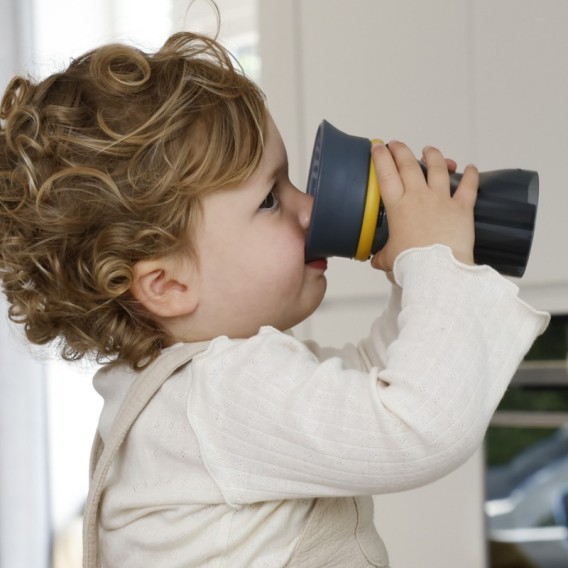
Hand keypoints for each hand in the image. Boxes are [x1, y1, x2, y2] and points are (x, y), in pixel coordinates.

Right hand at [370, 141, 478, 271]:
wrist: (436, 270)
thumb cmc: (412, 264)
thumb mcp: (389, 259)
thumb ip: (382, 256)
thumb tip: (377, 260)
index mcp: (397, 206)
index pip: (385, 174)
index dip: (380, 157)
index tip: (378, 147)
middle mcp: (418, 197)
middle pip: (408, 164)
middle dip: (400, 150)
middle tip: (396, 144)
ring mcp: (441, 200)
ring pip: (437, 168)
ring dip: (432, 155)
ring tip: (428, 150)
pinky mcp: (462, 208)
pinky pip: (468, 187)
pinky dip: (471, 175)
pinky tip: (471, 168)